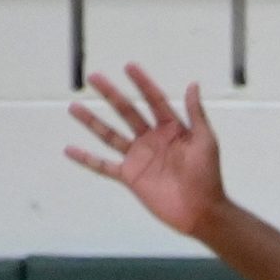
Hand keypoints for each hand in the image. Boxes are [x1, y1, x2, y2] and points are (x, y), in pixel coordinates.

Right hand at [66, 65, 224, 238]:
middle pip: (127, 112)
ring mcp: (139, 157)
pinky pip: (104, 166)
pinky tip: (69, 150)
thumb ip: (197, 114)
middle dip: (111, 94)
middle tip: (94, 77)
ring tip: (74, 107)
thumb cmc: (209, 177)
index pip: (154, 100)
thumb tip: (193, 84)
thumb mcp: (206, 141)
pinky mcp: (131, 176)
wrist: (203, 212)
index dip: (143, 83)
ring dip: (92, 121)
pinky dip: (86, 159)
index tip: (129, 66)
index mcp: (171, 129)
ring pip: (110, 135)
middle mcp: (152, 139)